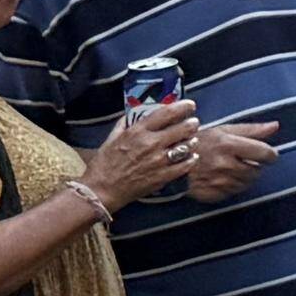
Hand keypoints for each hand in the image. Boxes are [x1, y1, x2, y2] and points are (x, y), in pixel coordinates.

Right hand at [90, 92, 204, 197]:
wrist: (101, 190)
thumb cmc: (105, 163)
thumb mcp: (112, 138)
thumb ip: (125, 123)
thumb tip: (135, 113)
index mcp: (138, 131)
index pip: (167, 113)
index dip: (183, 107)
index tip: (190, 105)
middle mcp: (151, 143)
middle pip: (183, 128)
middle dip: (192, 124)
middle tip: (193, 124)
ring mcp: (159, 160)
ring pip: (188, 146)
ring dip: (192, 141)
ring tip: (191, 141)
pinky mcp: (163, 176)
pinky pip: (186, 164)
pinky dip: (191, 159)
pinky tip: (190, 157)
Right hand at [175, 119, 277, 205]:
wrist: (168, 162)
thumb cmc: (197, 142)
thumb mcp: (222, 130)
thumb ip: (251, 130)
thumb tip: (275, 126)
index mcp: (228, 145)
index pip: (265, 153)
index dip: (270, 155)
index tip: (268, 155)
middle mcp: (224, 164)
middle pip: (257, 171)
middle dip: (255, 166)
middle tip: (243, 160)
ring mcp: (218, 182)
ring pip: (246, 183)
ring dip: (244, 177)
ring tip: (231, 168)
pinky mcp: (212, 195)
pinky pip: (233, 193)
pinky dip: (232, 186)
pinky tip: (222, 178)